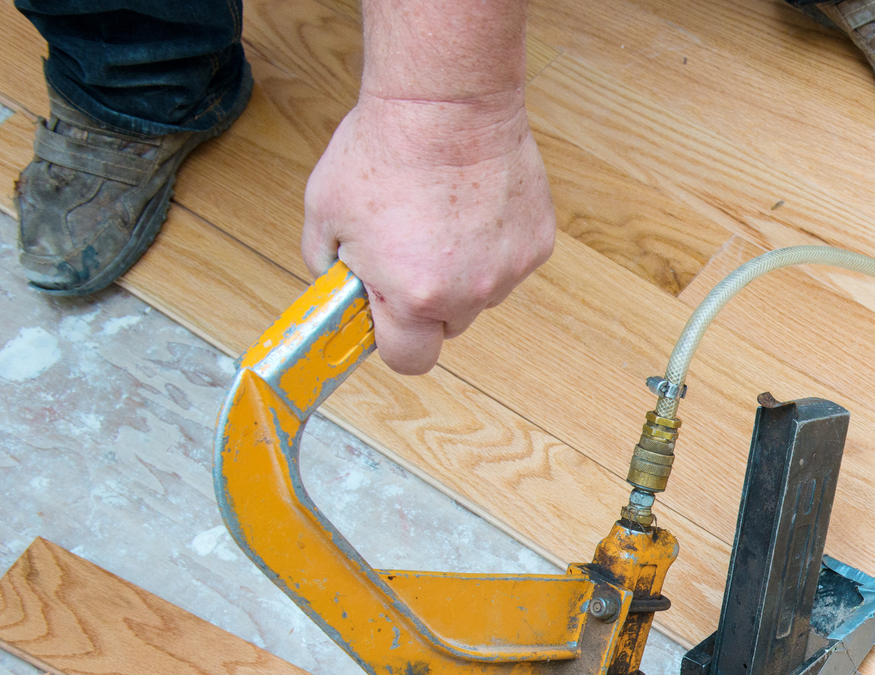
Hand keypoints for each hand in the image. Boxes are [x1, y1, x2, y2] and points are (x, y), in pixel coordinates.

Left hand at [301, 93, 554, 374]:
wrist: (447, 103)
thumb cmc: (385, 150)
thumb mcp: (324, 211)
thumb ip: (327, 265)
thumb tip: (339, 289)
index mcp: (414, 297)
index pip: (410, 359)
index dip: (393, 340)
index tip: (385, 316)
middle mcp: (470, 293)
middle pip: (448, 326)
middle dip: (427, 300)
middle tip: (408, 252)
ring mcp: (509, 269)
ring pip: (482, 293)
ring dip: (463, 271)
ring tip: (441, 217)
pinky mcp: (537, 243)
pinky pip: (509, 261)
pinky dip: (492, 242)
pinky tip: (472, 204)